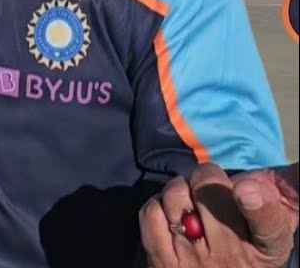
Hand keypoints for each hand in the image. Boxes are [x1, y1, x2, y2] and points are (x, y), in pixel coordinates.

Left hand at [139, 162, 298, 266]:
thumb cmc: (247, 244)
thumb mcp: (274, 226)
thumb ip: (284, 192)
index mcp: (268, 247)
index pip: (267, 225)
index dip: (256, 205)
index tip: (246, 190)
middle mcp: (232, 255)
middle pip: (210, 192)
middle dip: (207, 177)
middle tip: (210, 186)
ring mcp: (195, 260)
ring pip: (176, 196)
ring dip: (179, 188)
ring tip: (190, 200)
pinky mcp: (162, 261)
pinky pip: (151, 213)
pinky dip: (157, 204)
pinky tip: (170, 212)